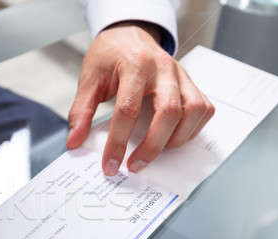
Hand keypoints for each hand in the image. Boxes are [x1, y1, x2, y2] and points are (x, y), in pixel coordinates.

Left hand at [67, 22, 214, 175]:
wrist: (129, 34)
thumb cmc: (110, 57)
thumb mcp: (89, 79)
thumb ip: (81, 111)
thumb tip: (74, 141)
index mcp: (135, 65)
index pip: (128, 109)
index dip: (118, 142)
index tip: (110, 164)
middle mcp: (163, 68)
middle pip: (168, 112)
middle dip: (152, 146)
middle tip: (134, 165)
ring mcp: (182, 75)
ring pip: (192, 111)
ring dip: (175, 139)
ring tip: (154, 151)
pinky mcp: (192, 83)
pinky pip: (203, 110)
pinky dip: (191, 130)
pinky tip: (171, 138)